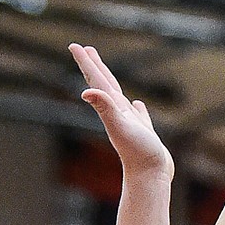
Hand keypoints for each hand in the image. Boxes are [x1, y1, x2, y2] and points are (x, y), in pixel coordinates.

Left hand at [69, 44, 173, 180]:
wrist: (150, 178)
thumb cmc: (138, 153)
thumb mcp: (120, 125)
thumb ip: (104, 107)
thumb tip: (84, 92)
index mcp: (112, 108)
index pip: (97, 80)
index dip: (86, 62)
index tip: (74, 46)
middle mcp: (118, 114)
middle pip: (104, 85)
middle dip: (94, 66)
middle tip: (86, 49)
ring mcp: (131, 125)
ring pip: (119, 99)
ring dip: (112, 85)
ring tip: (107, 75)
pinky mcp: (144, 135)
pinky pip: (139, 116)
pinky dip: (137, 108)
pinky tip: (137, 105)